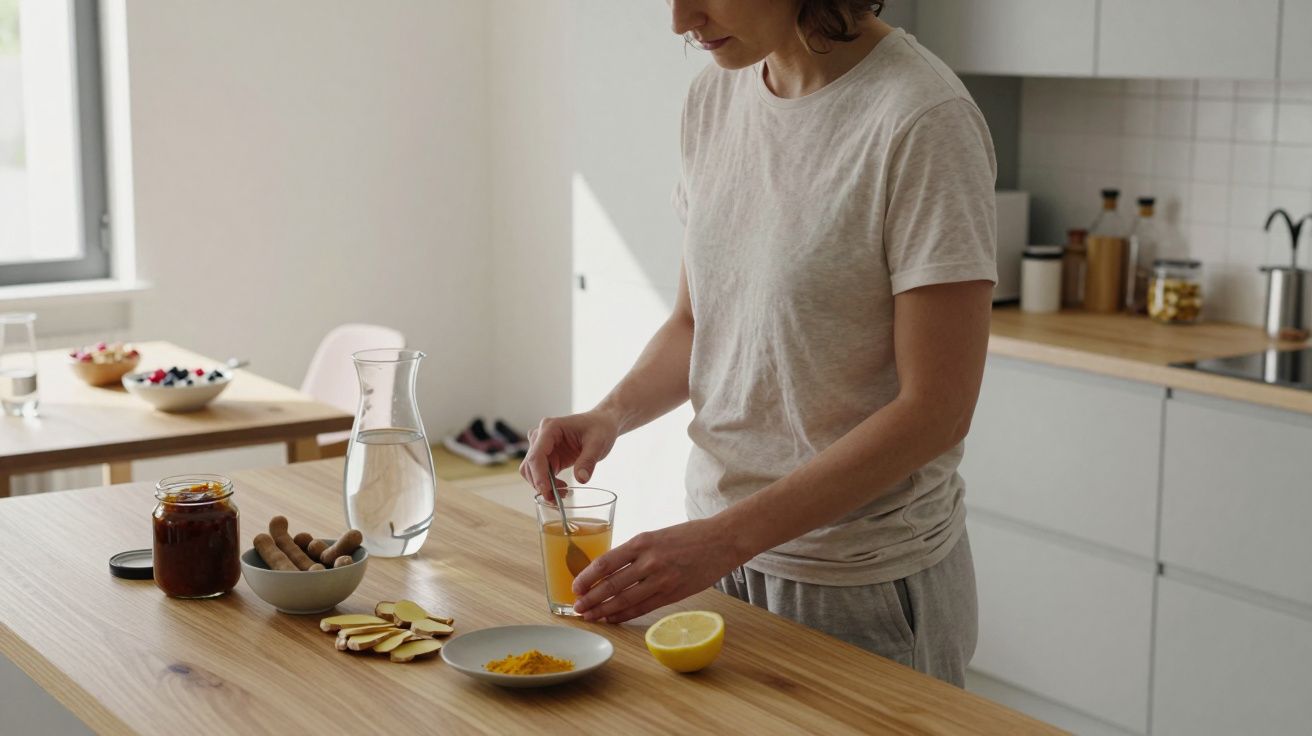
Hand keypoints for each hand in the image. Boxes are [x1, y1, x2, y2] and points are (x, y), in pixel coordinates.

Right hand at [520, 410, 619, 496]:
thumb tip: (581, 480)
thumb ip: (588, 460)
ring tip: (563, 494)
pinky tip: (563, 489)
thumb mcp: (597, 443)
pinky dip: (548, 484)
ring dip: (543, 486)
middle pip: (530, 465)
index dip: (538, 475)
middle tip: (557, 500)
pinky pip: (541, 474)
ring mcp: (542, 446)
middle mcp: (541, 436)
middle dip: (540, 484)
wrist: (601, 424)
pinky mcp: (547, 456)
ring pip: (532, 471)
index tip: (546, 491)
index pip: (536, 454)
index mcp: (550, 428)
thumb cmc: (599, 428)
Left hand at [572, 518, 744, 623]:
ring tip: (590, 616)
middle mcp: (649, 561)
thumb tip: (612, 570)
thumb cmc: (690, 535)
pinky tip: (613, 618)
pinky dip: (625, 615)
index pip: (606, 563)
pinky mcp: (673, 594)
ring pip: (625, 599)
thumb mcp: (657, 535)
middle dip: (591, 598)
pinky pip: (644, 608)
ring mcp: (662, 579)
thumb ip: (636, 551)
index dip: (587, 577)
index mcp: (642, 541)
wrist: (723, 540)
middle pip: (611, 585)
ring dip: (604, 610)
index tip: (576, 587)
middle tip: (577, 608)